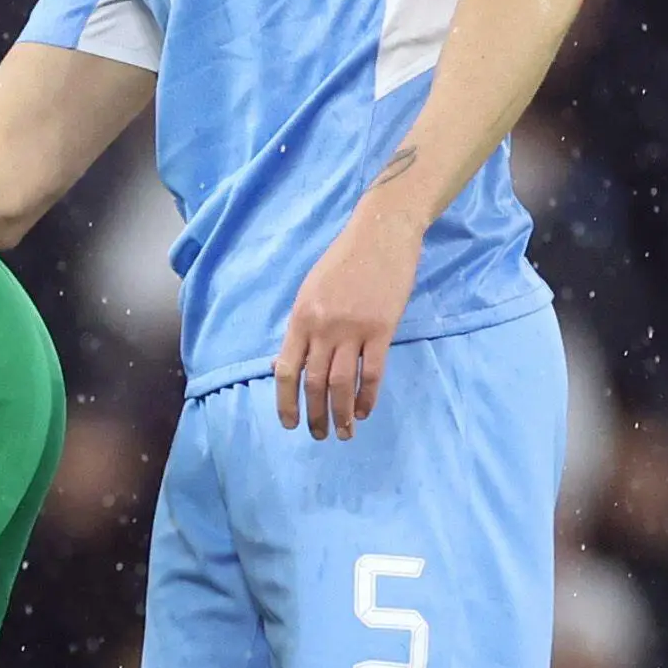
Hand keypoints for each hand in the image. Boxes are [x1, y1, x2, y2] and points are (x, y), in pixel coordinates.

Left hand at [273, 200, 424, 439]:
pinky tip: (365, 411)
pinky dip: (367, 395)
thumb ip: (302, 327)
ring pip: (341, 382)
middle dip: (314, 414)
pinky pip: (372, 370)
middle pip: (314, 383)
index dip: (285, 402)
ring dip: (340, 412)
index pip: (286, 371)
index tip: (289, 423)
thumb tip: (289, 362)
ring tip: (343, 432)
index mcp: (300, 319)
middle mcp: (322, 328)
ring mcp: (352, 328)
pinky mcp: (382, 327)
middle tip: (318, 436)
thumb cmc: (344, 260)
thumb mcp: (310, 291)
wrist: (382, 231)